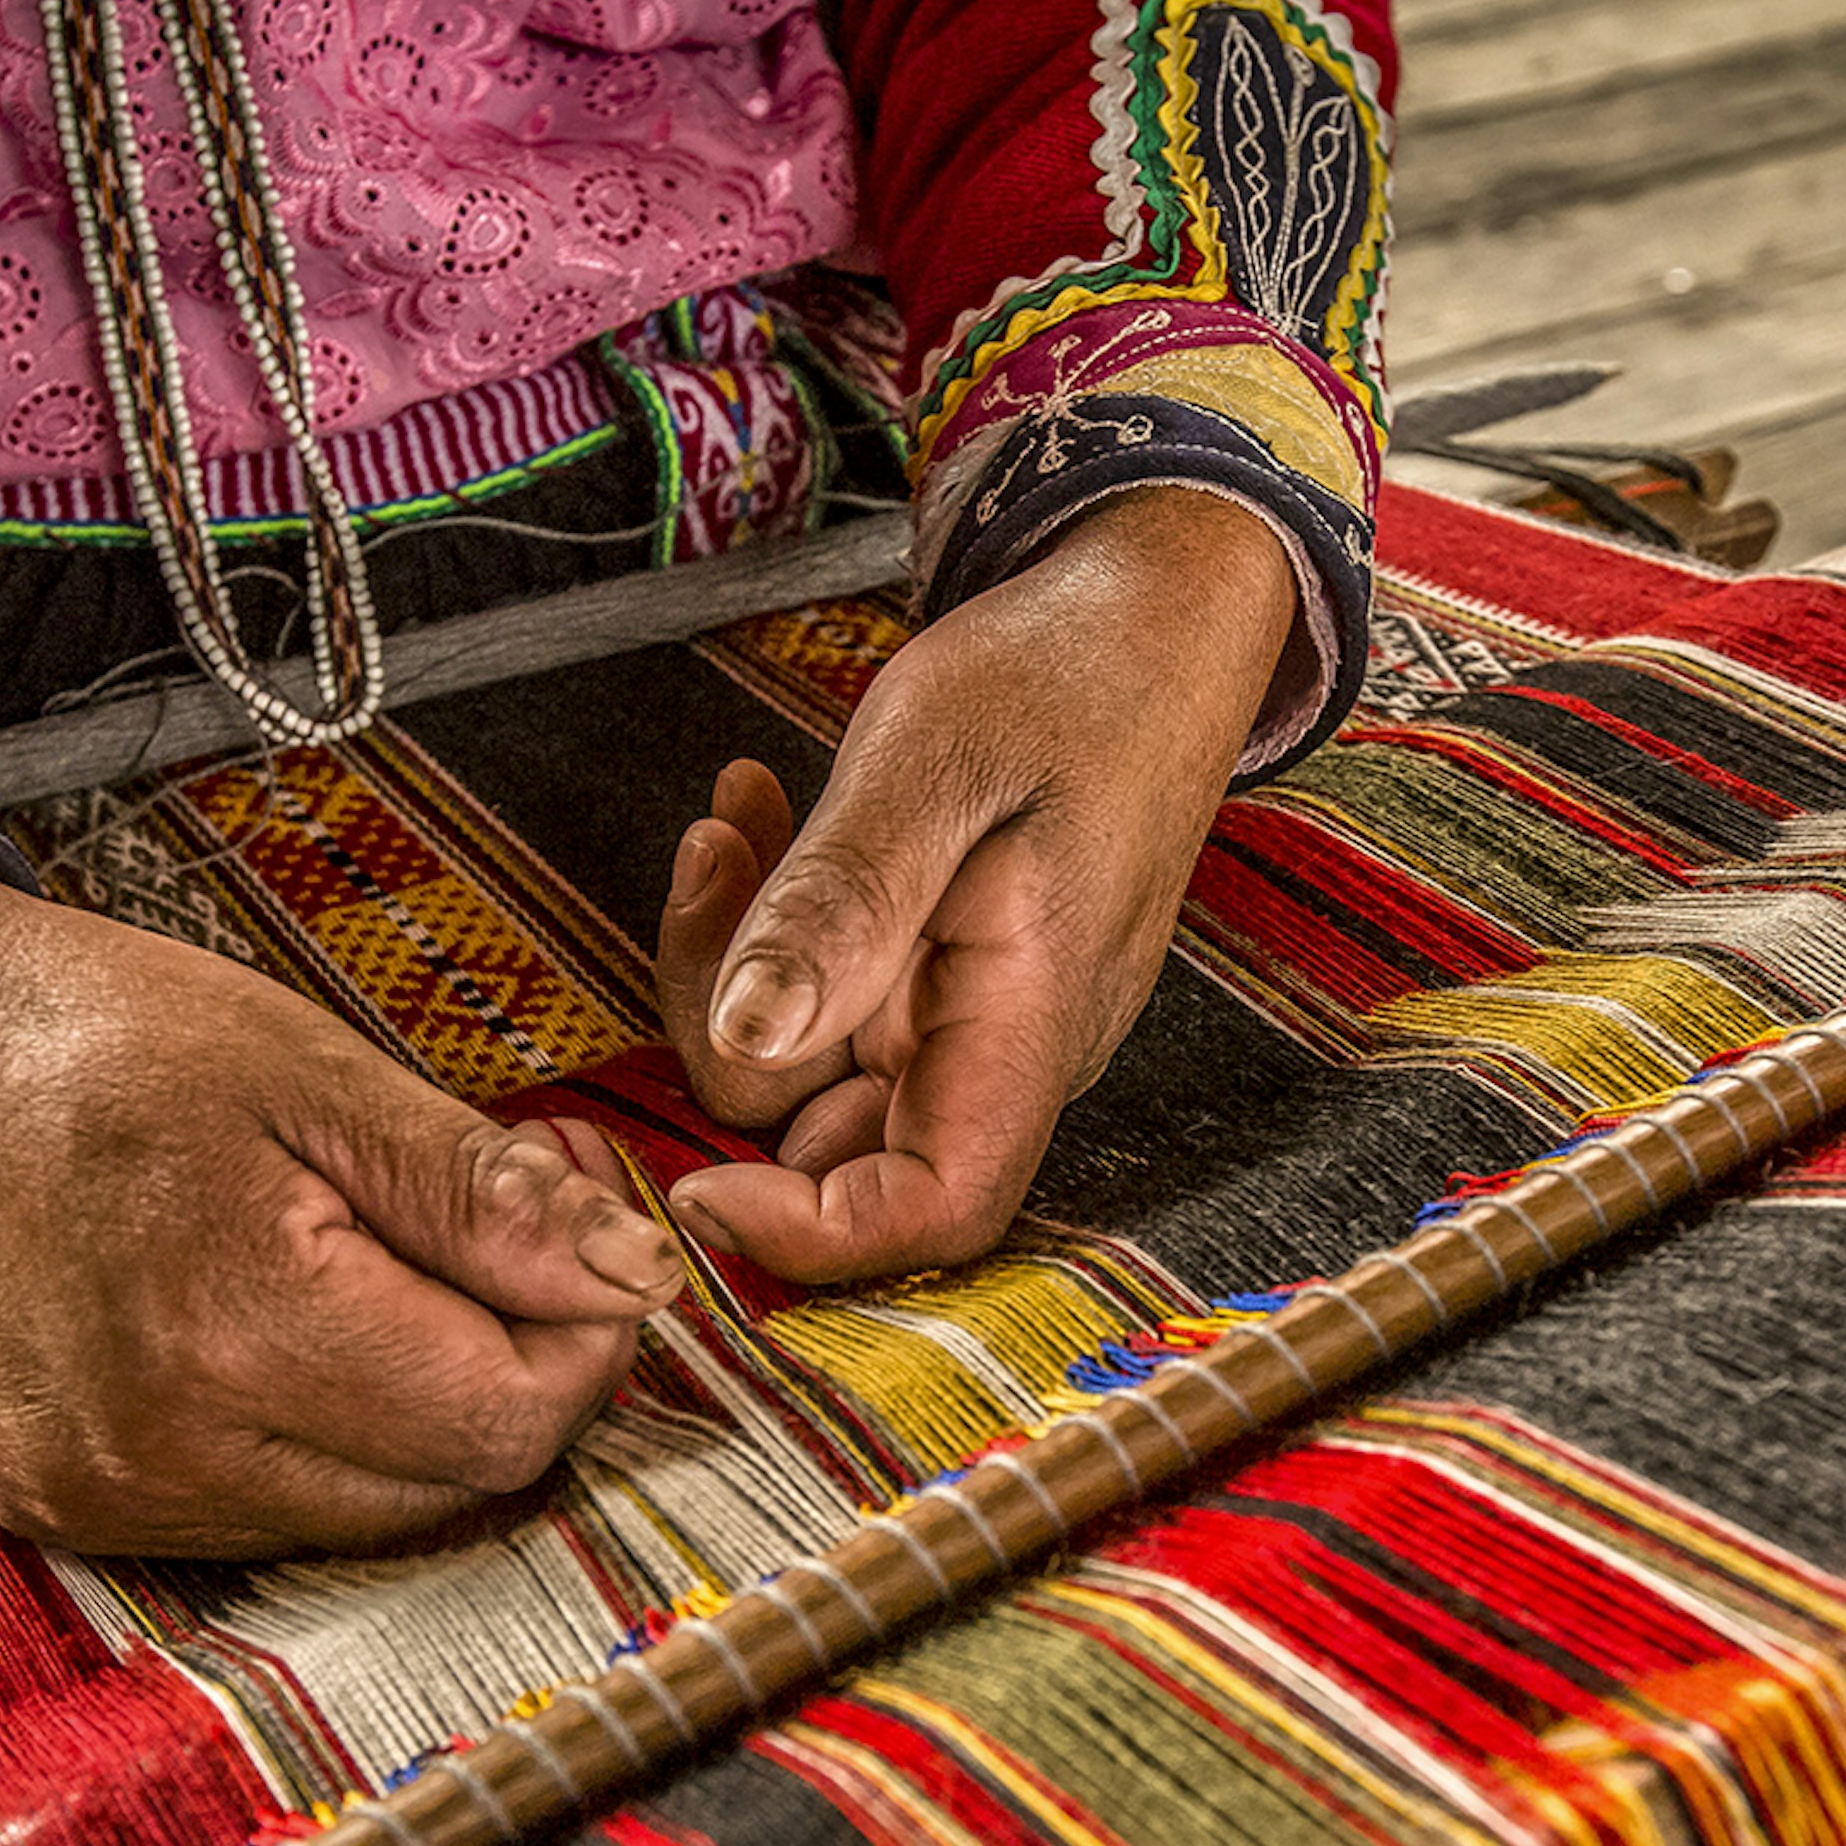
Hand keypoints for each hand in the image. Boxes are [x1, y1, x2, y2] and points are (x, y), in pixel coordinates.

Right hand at [0, 850, 684, 1556]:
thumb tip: (638, 1279)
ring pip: (378, 1516)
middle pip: (458, 1483)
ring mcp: (110, 1500)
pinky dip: (327, 1434)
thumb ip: (480, 1192)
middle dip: (520, 1360)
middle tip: (506, 1219)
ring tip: (391, 1257)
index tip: (573, 1214)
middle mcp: (167, 1449)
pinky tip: (298, 1322)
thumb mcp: (315, 1068)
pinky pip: (276, 1517)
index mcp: (236, 1324)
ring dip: (426, 1404)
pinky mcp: (71, 1515)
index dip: (585, 1331)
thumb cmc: (101, 1037)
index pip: (511, 1419)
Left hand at [654, 486, 1299, 1279]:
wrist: (1154, 613)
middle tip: (710, 863)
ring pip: (810, 1065)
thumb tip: (744, 1041)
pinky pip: (828, 1000)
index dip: (805, 1232)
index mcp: (1031, 1023)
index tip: (691, 1180)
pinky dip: (772, 927)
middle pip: (832, 1141)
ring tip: (734, 820)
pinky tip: (760, 820)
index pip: (931, 1208)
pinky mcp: (942, 974)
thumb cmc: (1073, 673)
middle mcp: (1005, 1048)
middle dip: (726, 1033)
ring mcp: (973, 1017)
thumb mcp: (935, 763)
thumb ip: (842, 907)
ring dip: (738, 958)